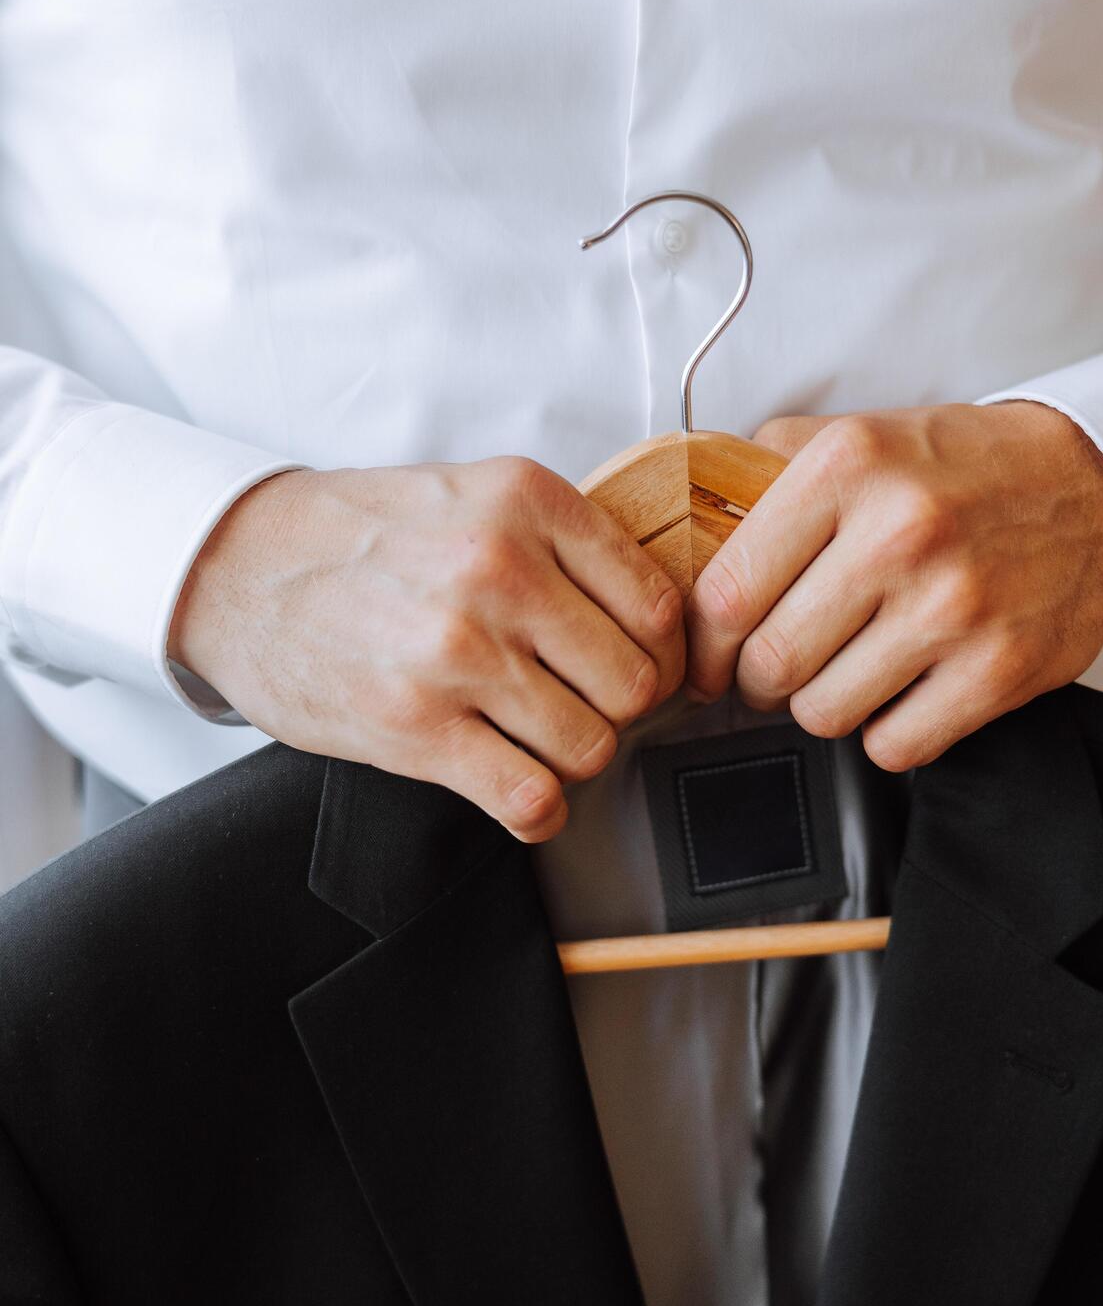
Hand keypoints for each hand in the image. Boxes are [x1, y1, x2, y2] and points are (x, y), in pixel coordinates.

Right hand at [168, 457, 683, 840]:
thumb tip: (659, 622)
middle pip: (635, 685)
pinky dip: (539, 811)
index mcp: (525, 502)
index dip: (659, 654)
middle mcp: (498, 571)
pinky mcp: (417, 729)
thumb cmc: (362, 539)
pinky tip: (518, 788)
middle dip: (614, 709)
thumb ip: (563, 541)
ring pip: (591, 746)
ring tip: (533, 738)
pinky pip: (532, 799)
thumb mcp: (472, 494)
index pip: (659, 607)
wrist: (239, 570)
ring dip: (569, 758)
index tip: (635, 668)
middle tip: (576, 703)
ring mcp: (457, 653)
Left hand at [683, 401, 1102, 769]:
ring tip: (845, 673)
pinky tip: (900, 692)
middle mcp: (901, 532)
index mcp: (847, 467)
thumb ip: (765, 477)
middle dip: (758, 683)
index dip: (704, 646)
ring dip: (823, 706)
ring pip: (824, 713)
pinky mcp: (998, 668)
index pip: (726, 592)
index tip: (708, 661)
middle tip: (775, 672)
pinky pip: (895, 746)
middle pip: (770, 664)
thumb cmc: (961, 471)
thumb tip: (687, 534)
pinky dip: (887, 733)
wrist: (1092, 485)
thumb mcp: (859, 437)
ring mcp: (954, 606)